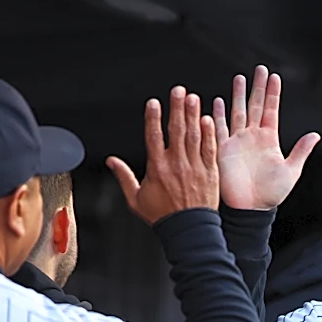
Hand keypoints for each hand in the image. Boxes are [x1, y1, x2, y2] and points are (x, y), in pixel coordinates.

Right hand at [106, 86, 218, 224]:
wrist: (188, 231)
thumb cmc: (163, 217)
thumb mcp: (136, 199)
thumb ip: (124, 177)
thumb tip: (111, 161)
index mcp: (157, 168)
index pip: (153, 136)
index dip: (153, 117)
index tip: (154, 103)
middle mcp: (176, 164)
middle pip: (176, 130)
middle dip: (177, 107)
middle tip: (179, 90)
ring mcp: (194, 167)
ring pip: (193, 135)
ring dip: (192, 114)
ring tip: (192, 98)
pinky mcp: (209, 172)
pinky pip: (209, 148)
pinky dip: (209, 133)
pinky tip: (207, 119)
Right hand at [213, 64, 319, 209]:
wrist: (250, 210)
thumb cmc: (270, 195)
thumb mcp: (291, 171)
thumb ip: (301, 151)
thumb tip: (315, 135)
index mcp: (269, 140)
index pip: (271, 110)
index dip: (273, 93)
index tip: (274, 77)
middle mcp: (252, 138)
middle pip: (255, 106)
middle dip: (256, 87)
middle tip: (259, 69)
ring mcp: (237, 143)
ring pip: (237, 113)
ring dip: (237, 96)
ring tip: (238, 79)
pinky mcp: (223, 150)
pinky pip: (219, 129)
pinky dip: (217, 116)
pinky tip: (217, 102)